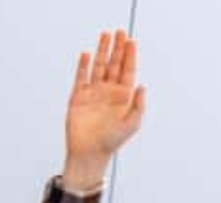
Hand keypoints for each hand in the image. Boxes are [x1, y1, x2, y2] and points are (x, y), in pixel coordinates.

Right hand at [63, 29, 146, 189]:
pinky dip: (83, 65)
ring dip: (102, 51)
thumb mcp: (132, 123)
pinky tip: (86, 54)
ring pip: (98, 66)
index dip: (130, 56)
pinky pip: (81, 77)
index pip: (128, 70)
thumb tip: (142, 85)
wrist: (89, 152)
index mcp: (123, 96)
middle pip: (114, 64)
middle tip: (120, 32)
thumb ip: (138, 105)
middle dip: (117, 48)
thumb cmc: (112, 141)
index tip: (132, 41)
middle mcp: (108, 91)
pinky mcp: (78, 97)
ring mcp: (93, 93)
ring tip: (105, 35)